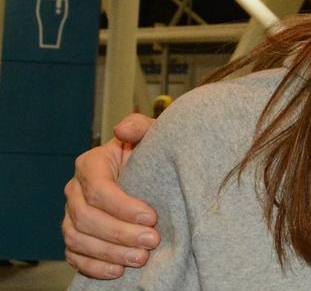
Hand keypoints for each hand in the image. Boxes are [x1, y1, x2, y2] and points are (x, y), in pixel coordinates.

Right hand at [63, 114, 159, 277]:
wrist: (147, 174)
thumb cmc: (149, 155)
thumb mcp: (151, 136)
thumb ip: (140, 128)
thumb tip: (124, 128)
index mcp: (90, 165)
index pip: (98, 188)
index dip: (123, 206)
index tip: (152, 217)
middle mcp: (75, 191)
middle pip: (87, 217)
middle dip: (120, 233)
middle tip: (151, 242)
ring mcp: (71, 216)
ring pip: (78, 239)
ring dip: (110, 253)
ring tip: (141, 258)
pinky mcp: (75, 238)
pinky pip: (75, 256)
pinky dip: (94, 267)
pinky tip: (118, 271)